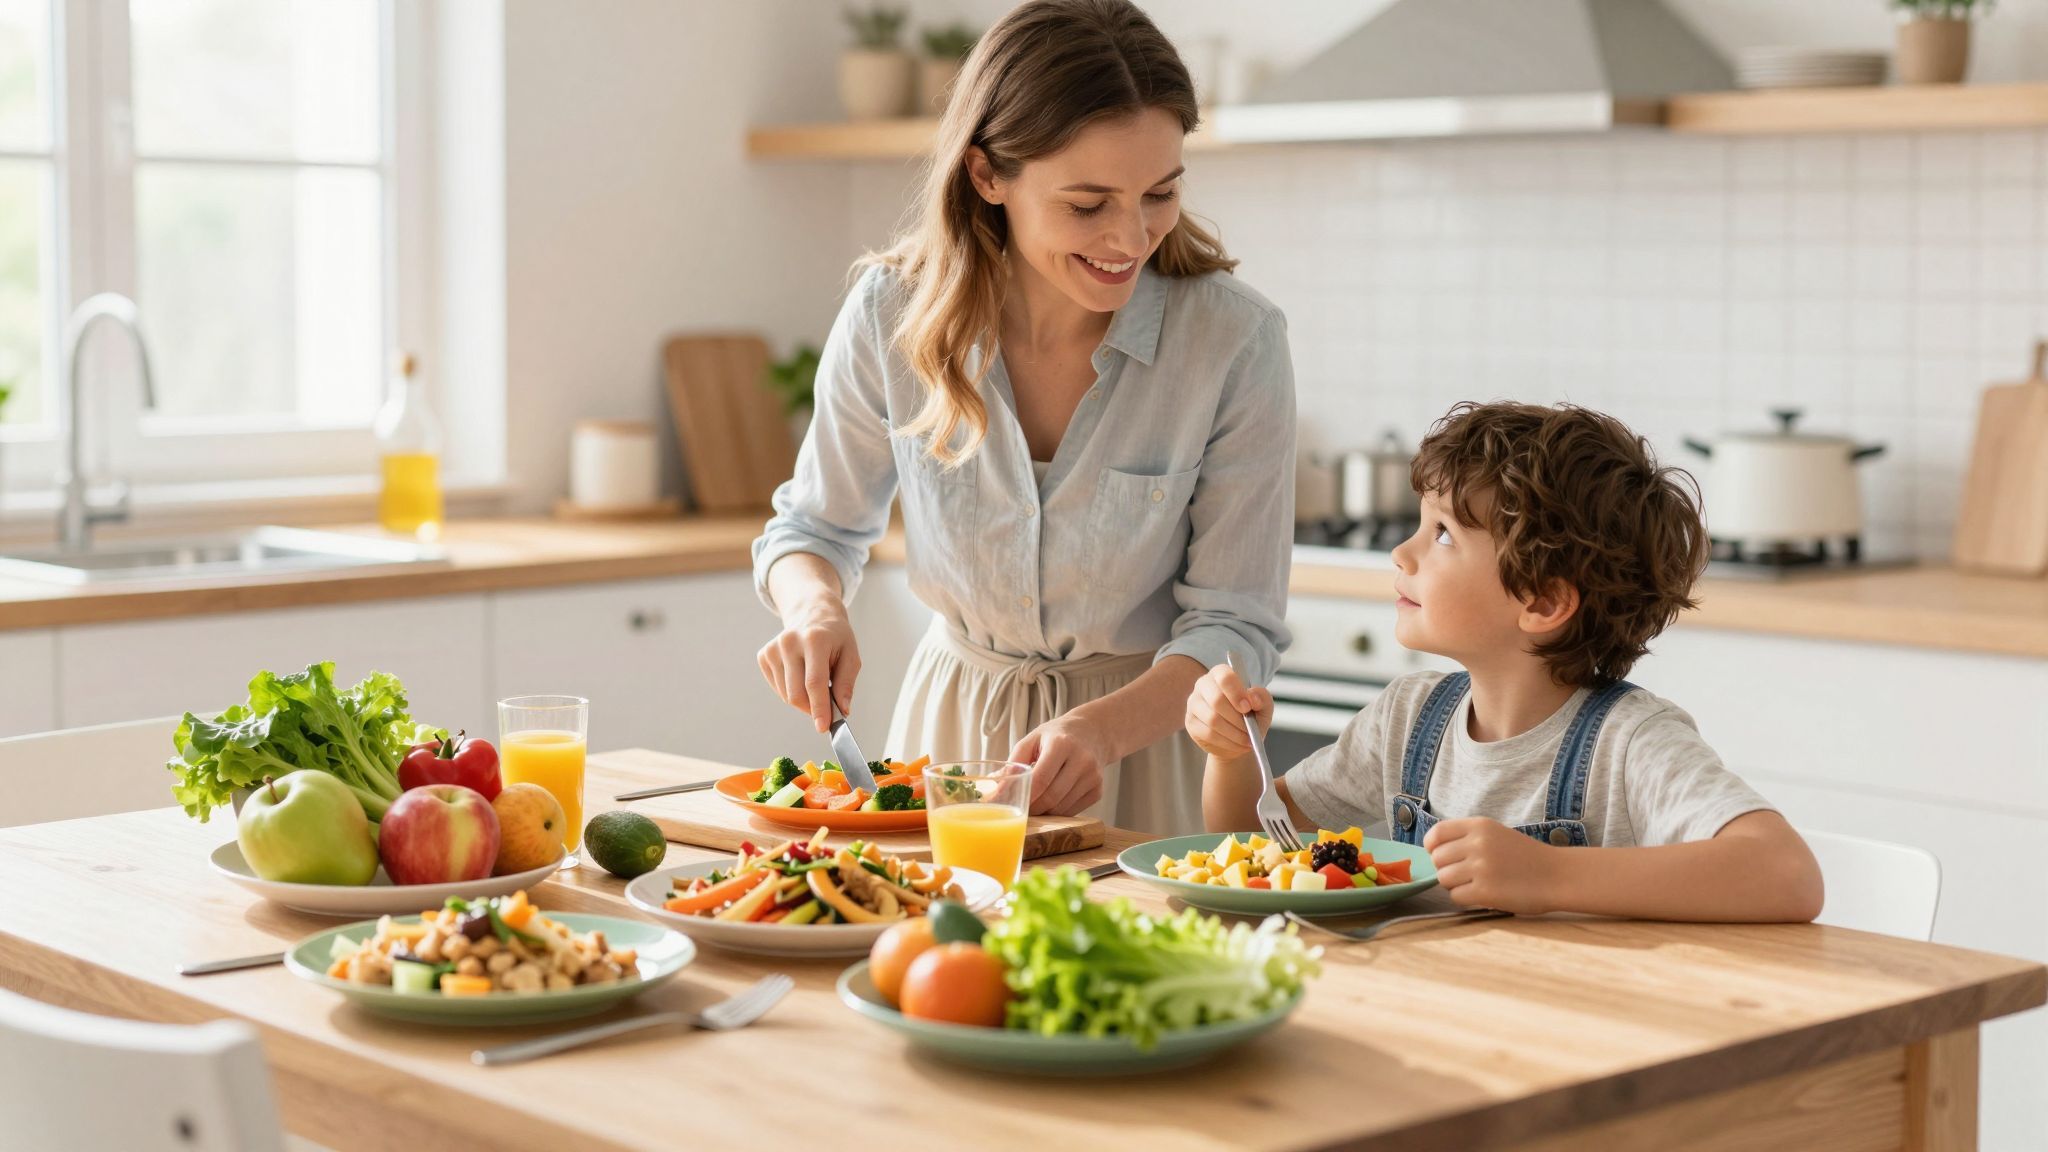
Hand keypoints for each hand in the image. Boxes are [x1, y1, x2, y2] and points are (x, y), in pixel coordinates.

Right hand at [756, 598, 859, 732]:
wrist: (813, 615)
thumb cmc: (835, 637)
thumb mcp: (851, 655)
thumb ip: (846, 684)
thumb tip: (841, 710)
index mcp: (815, 640)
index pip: (814, 683)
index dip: (819, 708)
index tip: (823, 727)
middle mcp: (790, 642)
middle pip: (796, 693)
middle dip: (812, 708)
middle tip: (826, 708)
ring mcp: (773, 648)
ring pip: (786, 695)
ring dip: (803, 700)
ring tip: (815, 681)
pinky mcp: (764, 656)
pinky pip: (778, 688)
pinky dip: (791, 691)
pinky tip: (800, 675)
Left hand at [1010, 713, 1116, 815]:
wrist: (1094, 732)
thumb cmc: (1057, 736)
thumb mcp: (1033, 739)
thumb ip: (1013, 763)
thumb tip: (993, 790)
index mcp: (1062, 744)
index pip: (1040, 779)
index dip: (1024, 795)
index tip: (1010, 802)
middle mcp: (1082, 760)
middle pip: (1051, 797)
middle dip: (1032, 807)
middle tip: (1020, 807)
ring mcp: (1093, 777)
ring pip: (1061, 808)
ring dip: (1044, 810)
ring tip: (1035, 801)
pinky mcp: (1098, 790)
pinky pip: (1072, 811)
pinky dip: (1058, 811)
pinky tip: (1052, 799)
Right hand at [1183, 664, 1271, 760]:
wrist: (1240, 739)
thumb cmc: (1251, 717)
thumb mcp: (1264, 706)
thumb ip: (1262, 697)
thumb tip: (1253, 698)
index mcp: (1220, 673)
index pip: (1225, 677)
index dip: (1237, 693)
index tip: (1248, 708)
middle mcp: (1203, 685)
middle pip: (1216, 699)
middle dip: (1237, 718)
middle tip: (1250, 729)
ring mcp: (1194, 704)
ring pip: (1212, 719)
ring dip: (1234, 733)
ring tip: (1247, 740)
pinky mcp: (1191, 722)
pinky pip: (1208, 734)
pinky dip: (1226, 742)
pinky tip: (1237, 745)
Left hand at [1423, 818, 1560, 914]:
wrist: (1558, 875)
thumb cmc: (1526, 857)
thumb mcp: (1496, 835)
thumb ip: (1468, 839)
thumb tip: (1435, 853)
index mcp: (1479, 826)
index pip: (1437, 833)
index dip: (1432, 846)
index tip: (1438, 855)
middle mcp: (1477, 844)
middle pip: (1437, 860)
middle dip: (1446, 869)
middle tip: (1464, 875)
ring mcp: (1481, 867)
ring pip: (1444, 879)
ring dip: (1455, 886)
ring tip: (1474, 885)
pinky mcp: (1485, 891)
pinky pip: (1456, 897)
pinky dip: (1465, 899)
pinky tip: (1482, 895)